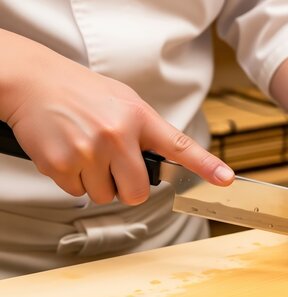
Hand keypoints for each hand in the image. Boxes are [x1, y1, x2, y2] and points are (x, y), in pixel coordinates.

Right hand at [1, 31, 233, 204]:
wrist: (34, 82)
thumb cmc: (82, 93)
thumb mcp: (124, 102)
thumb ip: (145, 131)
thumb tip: (166, 163)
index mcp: (138, 117)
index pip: (179, 146)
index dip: (206, 165)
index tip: (225, 178)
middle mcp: (117, 135)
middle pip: (137, 192)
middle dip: (127, 188)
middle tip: (114, 167)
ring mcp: (89, 151)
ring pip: (105, 196)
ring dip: (97, 183)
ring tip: (86, 152)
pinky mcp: (61, 164)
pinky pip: (77, 192)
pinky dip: (72, 180)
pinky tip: (68, 153)